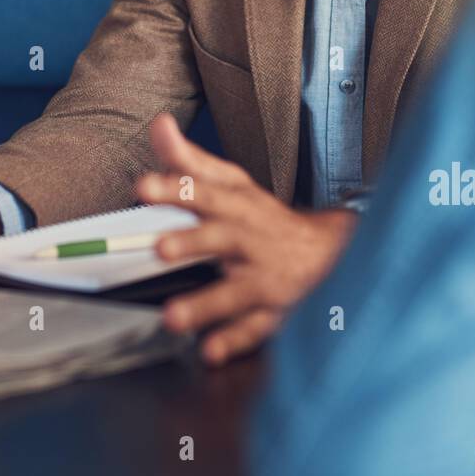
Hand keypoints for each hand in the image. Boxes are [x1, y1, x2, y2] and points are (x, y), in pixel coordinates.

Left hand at [135, 113, 358, 365]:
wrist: (331, 252)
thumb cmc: (264, 218)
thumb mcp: (231, 184)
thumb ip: (190, 161)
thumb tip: (159, 124)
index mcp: (236, 206)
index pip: (203, 192)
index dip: (174, 188)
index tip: (143, 187)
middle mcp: (250, 240)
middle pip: (220, 237)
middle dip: (192, 242)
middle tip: (160, 248)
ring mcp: (265, 277)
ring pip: (236, 291)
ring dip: (205, 304)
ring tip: (172, 318)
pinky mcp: (275, 312)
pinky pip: (256, 329)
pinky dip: (234, 341)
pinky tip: (210, 351)